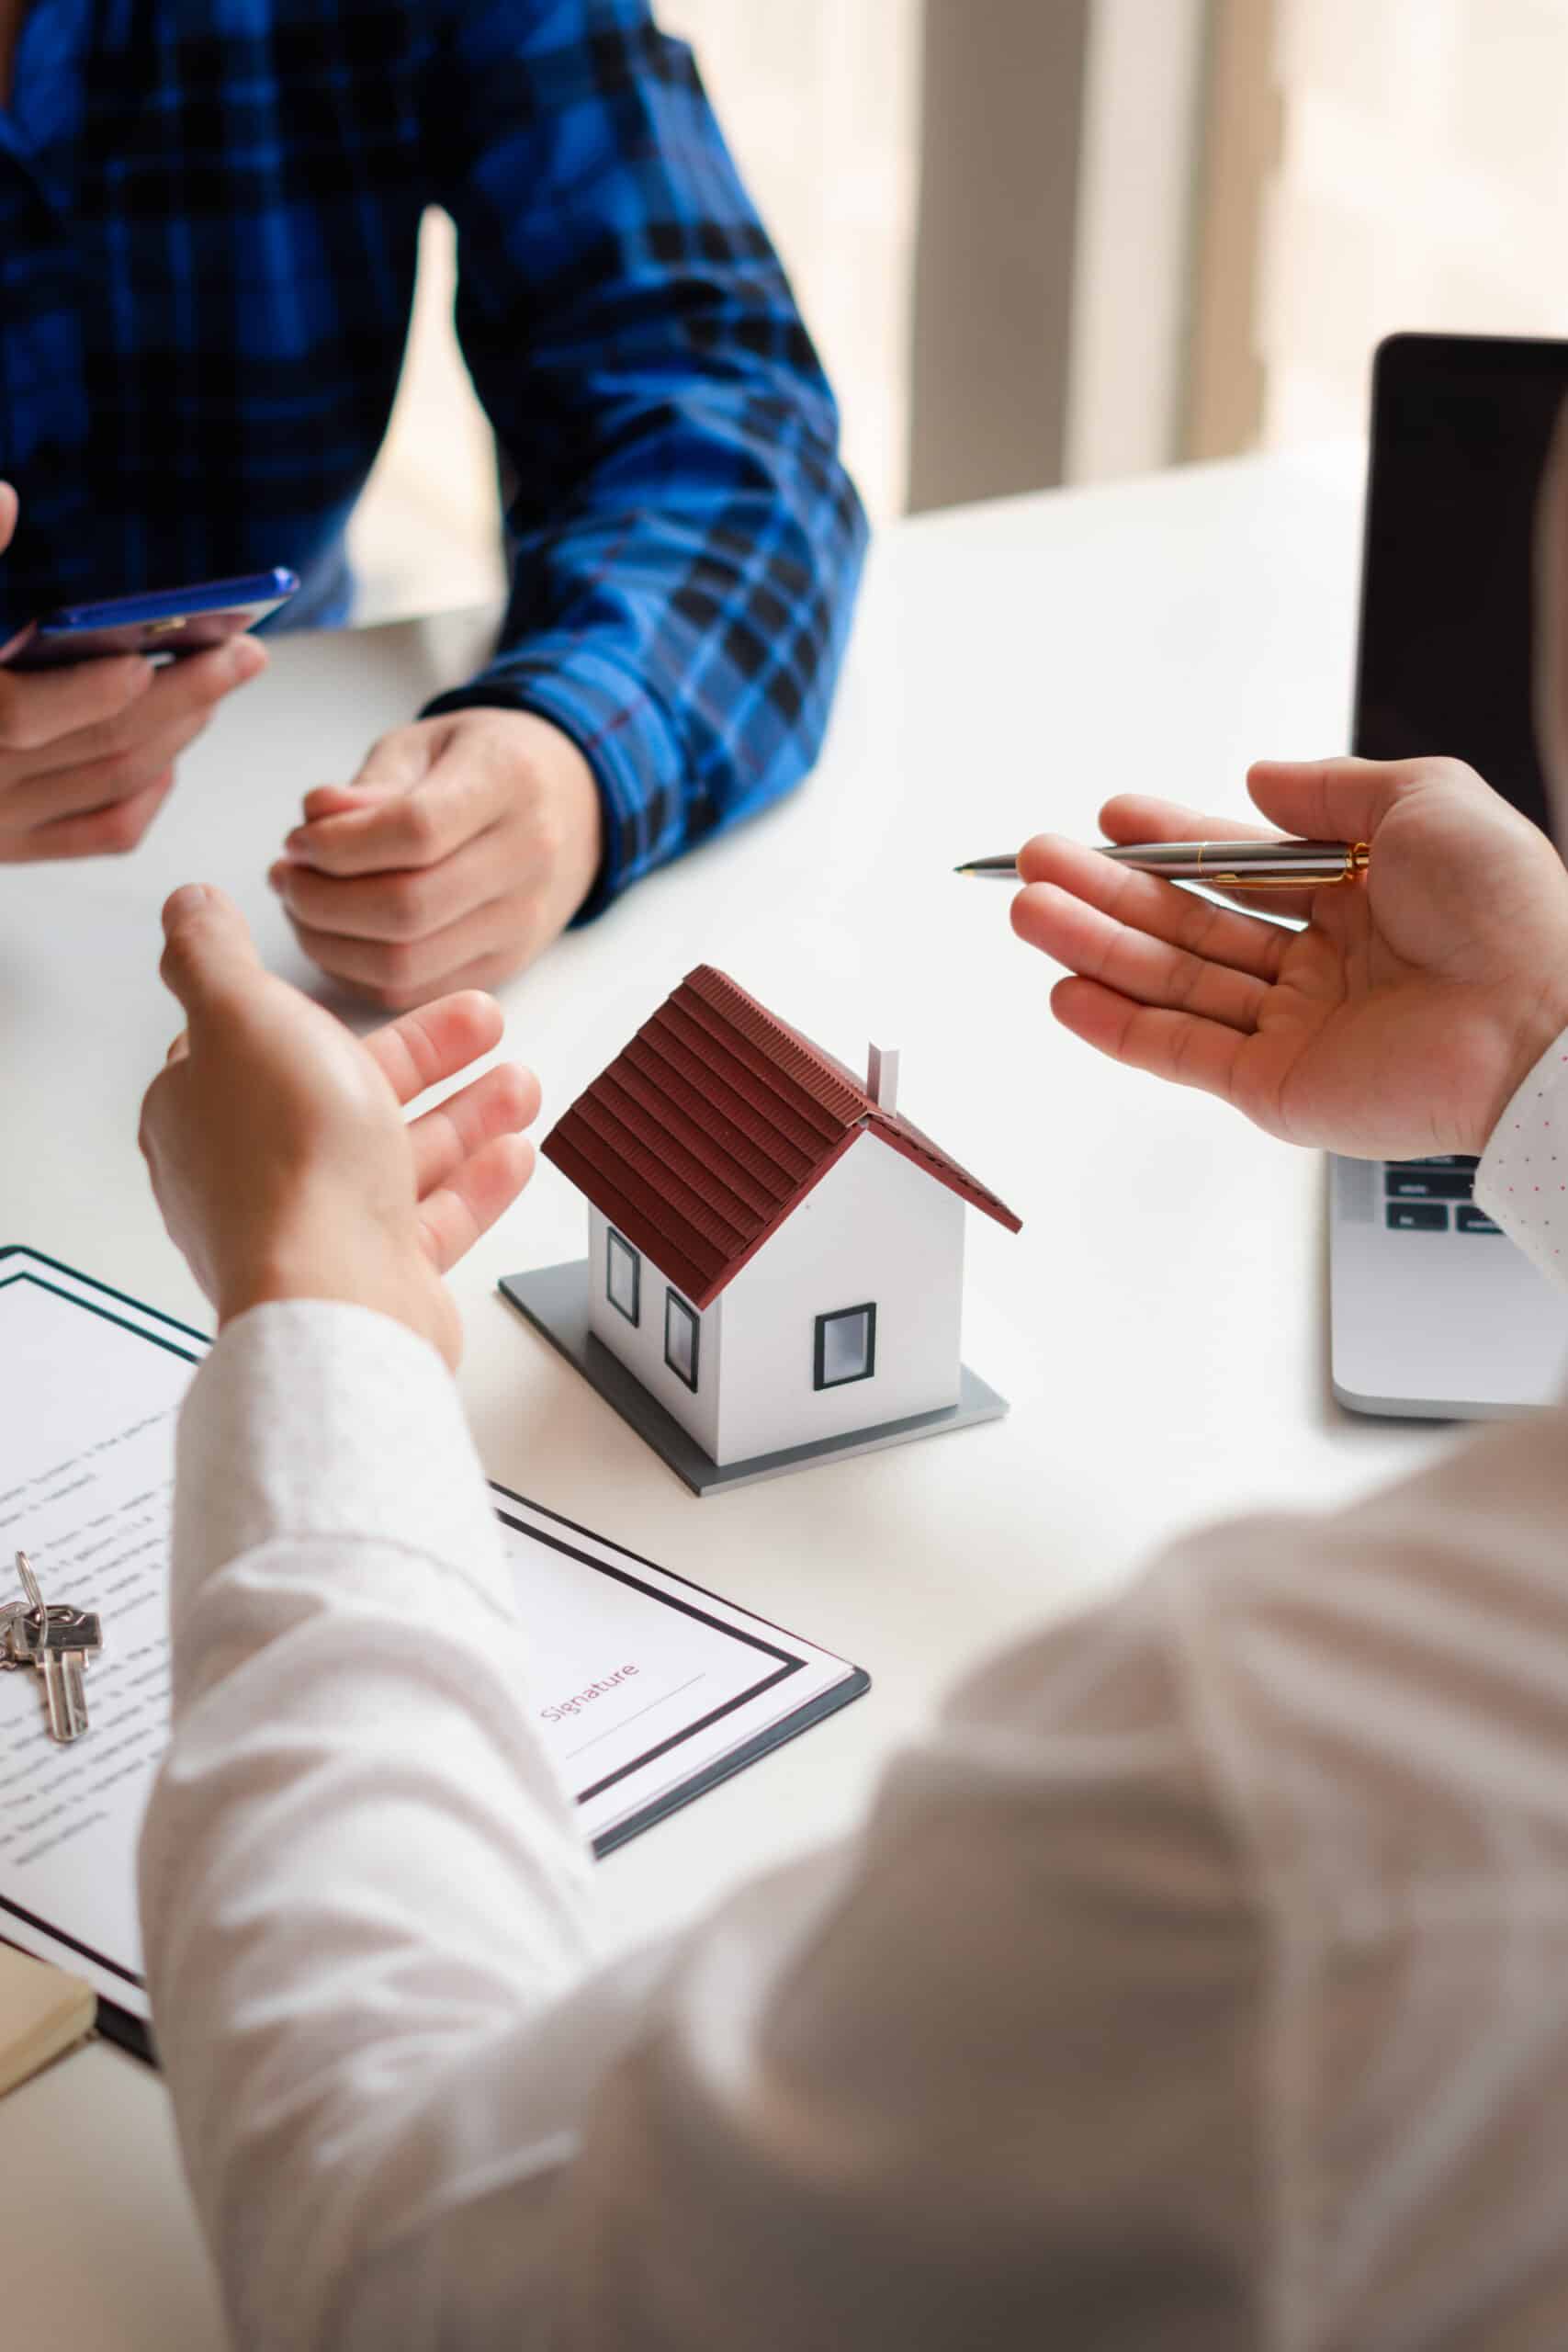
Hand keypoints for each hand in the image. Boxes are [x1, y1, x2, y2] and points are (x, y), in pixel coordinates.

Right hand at [0, 482, 266, 861]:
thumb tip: (6, 500)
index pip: (23, 716)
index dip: (88, 691)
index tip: (144, 658)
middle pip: (101, 745)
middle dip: (184, 696)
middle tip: (243, 652)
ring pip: (115, 782)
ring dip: (179, 732)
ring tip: (221, 682)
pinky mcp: (16, 847)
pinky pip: (106, 831)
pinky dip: (150, 792)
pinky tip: (173, 751)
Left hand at [139, 885, 540, 1367]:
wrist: (334, 1296)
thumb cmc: (288, 1162)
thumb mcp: (240, 1015)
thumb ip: (211, 955)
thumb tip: (188, 909)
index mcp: (205, 1110)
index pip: (258, 1045)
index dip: (321, 1010)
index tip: (377, 983)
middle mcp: (252, 1174)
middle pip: (344, 1095)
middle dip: (423, 1054)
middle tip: (485, 1019)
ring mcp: (315, 1227)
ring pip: (396, 1154)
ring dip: (465, 1113)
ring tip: (521, 1082)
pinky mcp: (371, 1274)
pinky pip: (430, 1219)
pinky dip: (475, 1182)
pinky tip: (515, 1151)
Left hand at [268, 707, 603, 1008]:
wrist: (570, 804)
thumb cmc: (483, 765)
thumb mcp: (426, 745)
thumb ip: (370, 785)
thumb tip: (317, 821)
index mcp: (509, 782)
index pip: (415, 831)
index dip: (339, 845)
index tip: (299, 841)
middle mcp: (527, 857)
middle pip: (407, 908)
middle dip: (322, 900)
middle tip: (287, 877)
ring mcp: (520, 922)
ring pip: (405, 964)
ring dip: (329, 943)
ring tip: (299, 905)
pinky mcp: (504, 965)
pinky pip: (414, 990)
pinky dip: (354, 971)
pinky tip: (333, 936)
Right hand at [1011, 756, 1567, 1159]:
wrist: (1541, 1020)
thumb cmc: (1509, 912)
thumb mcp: (1425, 798)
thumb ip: (1330, 788)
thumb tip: (1255, 779)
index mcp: (1362, 899)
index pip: (1240, 866)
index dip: (1171, 841)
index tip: (1112, 817)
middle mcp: (1324, 966)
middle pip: (1190, 925)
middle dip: (1109, 893)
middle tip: (1039, 864)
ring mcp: (1296, 1030)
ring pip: (1174, 983)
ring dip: (1095, 949)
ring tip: (1029, 913)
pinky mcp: (1278, 1089)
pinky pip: (1182, 1052)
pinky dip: (1118, 1026)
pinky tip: (1066, 992)